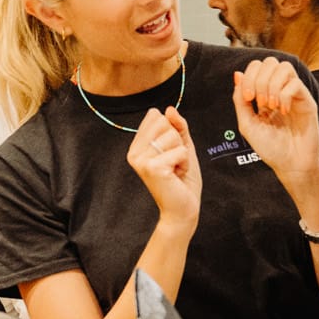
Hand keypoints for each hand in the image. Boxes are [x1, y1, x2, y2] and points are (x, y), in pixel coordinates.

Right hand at [126, 106, 201, 230]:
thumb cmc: (182, 180)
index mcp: (137, 146)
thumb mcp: (182, 146)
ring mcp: (141, 160)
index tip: (170, 153)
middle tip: (174, 163)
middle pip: (164, 123)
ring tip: (175, 169)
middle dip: (178, 142)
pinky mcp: (152, 168)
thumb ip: (177, 126)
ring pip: (173, 136)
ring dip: (182, 154)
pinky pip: (180, 150)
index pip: (156, 116)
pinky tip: (176, 175)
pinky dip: (185, 163)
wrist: (182, 209)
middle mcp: (134, 152)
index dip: (172, 132)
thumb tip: (169, 109)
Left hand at [233, 58, 318, 190]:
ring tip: (271, 106)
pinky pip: (295, 83)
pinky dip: (285, 95)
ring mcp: (295, 94)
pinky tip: (283, 111)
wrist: (291, 166)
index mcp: (265, 93)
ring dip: (272, 85)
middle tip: (259, 103)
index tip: (248, 99)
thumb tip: (237, 74)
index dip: (249, 77)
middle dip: (259, 80)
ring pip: (284, 67)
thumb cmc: (271, 149)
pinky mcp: (307, 101)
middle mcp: (280, 90)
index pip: (257, 67)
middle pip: (270, 62)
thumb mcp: (248, 125)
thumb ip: (240, 101)